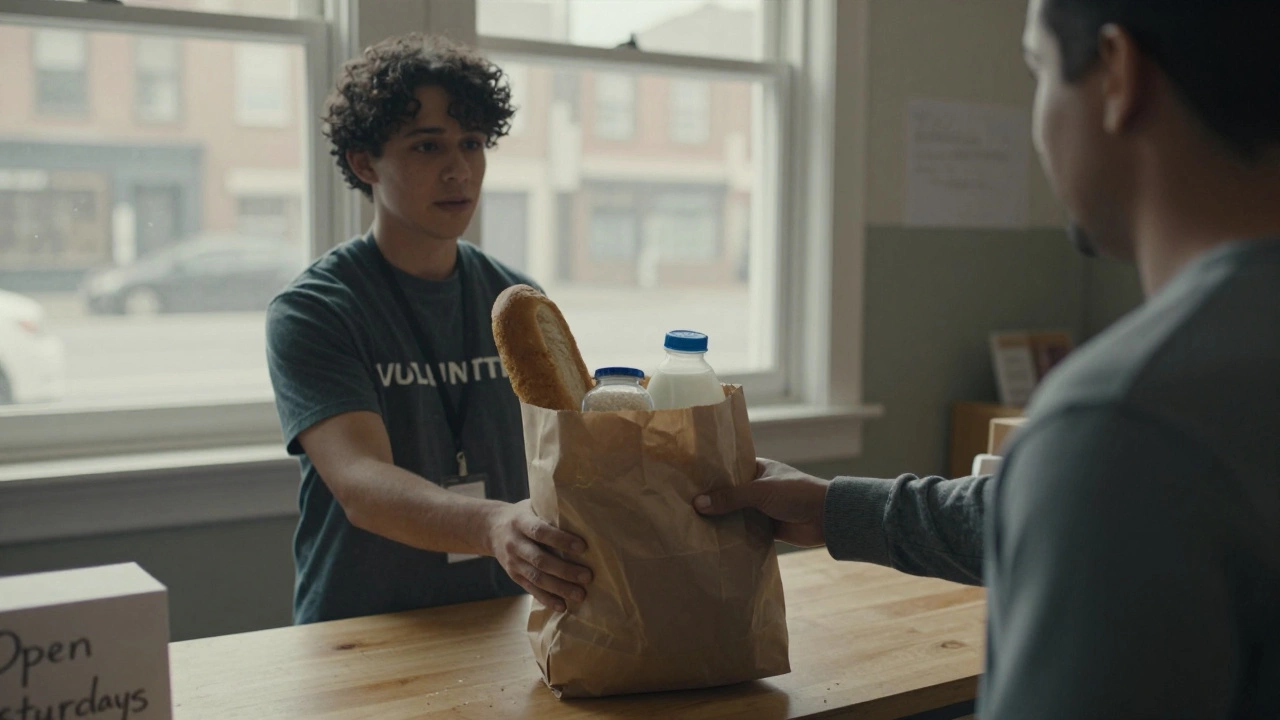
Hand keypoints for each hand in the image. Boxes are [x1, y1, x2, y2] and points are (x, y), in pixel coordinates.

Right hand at [486, 500, 591, 611]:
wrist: (491, 528)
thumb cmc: (523, 515)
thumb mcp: (532, 506)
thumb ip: (550, 512)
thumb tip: (583, 517)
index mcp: (520, 522)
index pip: (540, 531)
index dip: (561, 540)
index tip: (583, 547)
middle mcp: (514, 543)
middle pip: (540, 560)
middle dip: (565, 570)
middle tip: (587, 576)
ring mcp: (513, 562)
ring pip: (537, 578)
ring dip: (559, 588)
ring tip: (580, 594)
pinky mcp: (514, 575)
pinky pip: (531, 589)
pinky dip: (547, 599)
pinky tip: (563, 606)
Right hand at [694, 458, 830, 546]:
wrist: (827, 518)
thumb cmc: (796, 493)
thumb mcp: (760, 491)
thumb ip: (730, 497)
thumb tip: (698, 503)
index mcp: (758, 469)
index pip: (728, 469)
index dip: (710, 475)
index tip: (687, 481)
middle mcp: (758, 487)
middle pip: (729, 494)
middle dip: (711, 501)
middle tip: (683, 506)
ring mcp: (762, 509)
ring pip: (735, 514)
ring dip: (721, 520)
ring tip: (692, 525)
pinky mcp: (767, 528)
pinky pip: (745, 531)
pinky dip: (733, 536)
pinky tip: (713, 541)